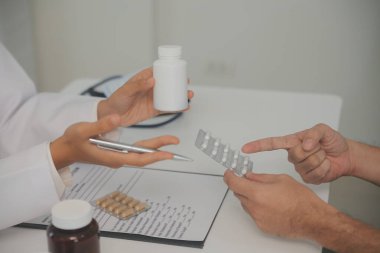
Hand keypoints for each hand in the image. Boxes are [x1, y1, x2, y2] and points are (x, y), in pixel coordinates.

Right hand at [50, 114, 178, 168]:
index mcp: (112, 156)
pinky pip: (137, 152)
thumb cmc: (73, 142)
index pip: (138, 159)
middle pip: (144, 157)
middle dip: (161, 151)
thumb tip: (117, 119)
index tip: (167, 153)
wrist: (65, 150)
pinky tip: (155, 143)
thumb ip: (100, 125)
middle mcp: (118, 159)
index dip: (154, 156)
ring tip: (169, 142)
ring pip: (141, 155)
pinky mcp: (118, 153)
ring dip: (156, 149)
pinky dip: (148, 147)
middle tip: (175, 145)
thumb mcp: (83, 131)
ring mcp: (118, 157)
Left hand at [97, 67, 193, 125]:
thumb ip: (138, 85)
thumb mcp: (126, 90)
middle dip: (179, 82)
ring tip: (188, 95)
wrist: (112, 117)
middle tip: (186, 82)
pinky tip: (184, 107)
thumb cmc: (116, 100)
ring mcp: (154, 99)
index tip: (178, 69)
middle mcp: (151, 88)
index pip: (158, 71)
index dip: (169, 69)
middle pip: (168, 83)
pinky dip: (177, 108)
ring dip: (181, 95)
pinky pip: (168, 108)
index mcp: (144, 79)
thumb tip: (152, 80)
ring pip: (170, 95)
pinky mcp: (154, 110)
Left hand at [224, 170, 335, 238]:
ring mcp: (258, 218)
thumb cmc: (302, 200)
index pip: (233, 183)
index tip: (229, 173)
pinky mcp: (262, 226)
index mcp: (258, 193)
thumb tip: (249, 176)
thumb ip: (261, 177)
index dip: (229, 176)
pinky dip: (257, 207)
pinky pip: (253, 213)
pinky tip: (270, 204)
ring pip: (245, 204)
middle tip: (251, 181)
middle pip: (238, 194)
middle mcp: (255, 207)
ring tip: (267, 194)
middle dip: (242, 185)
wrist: (313, 220)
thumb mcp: (281, 179)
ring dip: (249, 197)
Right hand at [242, 123, 353, 183]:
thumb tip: (304, 144)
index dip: (258, 146)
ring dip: (319, 158)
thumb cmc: (332, 142)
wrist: (346, 156)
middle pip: (295, 155)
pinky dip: (323, 168)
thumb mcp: (324, 130)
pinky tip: (325, 165)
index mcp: (292, 142)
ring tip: (323, 156)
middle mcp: (294, 155)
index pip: (272, 143)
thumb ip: (313, 133)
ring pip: (306, 165)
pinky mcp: (307, 177)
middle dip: (312, 150)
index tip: (246, 148)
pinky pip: (313, 174)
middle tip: (319, 147)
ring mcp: (300, 167)